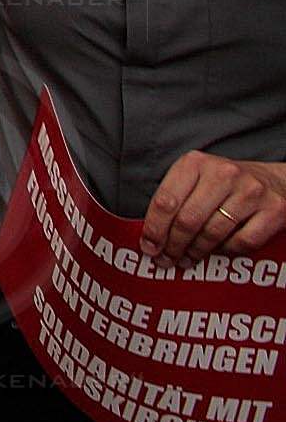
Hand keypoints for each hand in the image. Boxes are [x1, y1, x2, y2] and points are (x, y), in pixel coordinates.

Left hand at [144, 151, 285, 262]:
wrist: (274, 181)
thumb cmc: (226, 184)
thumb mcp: (195, 178)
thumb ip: (174, 199)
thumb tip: (151, 237)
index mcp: (195, 162)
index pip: (165, 201)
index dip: (154, 229)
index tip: (149, 247)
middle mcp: (223, 173)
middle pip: (188, 220)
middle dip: (173, 245)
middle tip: (166, 259)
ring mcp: (251, 191)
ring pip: (213, 233)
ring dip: (196, 252)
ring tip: (187, 259)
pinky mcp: (274, 210)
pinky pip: (242, 242)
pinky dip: (226, 252)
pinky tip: (217, 252)